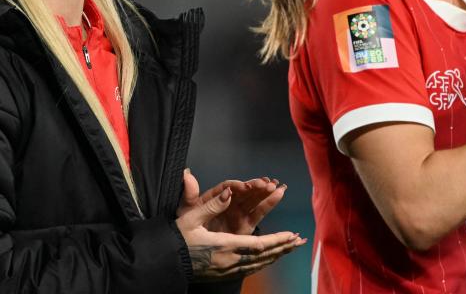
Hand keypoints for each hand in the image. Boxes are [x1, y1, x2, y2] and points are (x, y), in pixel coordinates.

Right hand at [175, 171, 304, 280]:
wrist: (166, 262)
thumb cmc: (177, 238)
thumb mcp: (190, 217)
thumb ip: (212, 204)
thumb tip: (229, 190)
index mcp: (224, 245)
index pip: (258, 244)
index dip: (276, 241)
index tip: (291, 235)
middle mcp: (229, 260)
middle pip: (263, 256)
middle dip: (282, 248)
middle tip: (299, 242)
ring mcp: (227, 270)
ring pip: (258, 264)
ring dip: (275, 256)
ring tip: (289, 249)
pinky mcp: (223, 274)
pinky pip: (249, 269)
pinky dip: (262, 263)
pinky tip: (268, 259)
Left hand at [177, 169, 286, 234]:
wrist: (195, 248)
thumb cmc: (188, 227)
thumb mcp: (187, 210)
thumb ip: (189, 193)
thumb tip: (186, 174)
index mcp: (215, 196)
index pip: (227, 187)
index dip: (236, 186)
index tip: (244, 185)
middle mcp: (229, 201)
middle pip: (244, 191)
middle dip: (256, 186)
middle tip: (267, 183)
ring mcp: (239, 212)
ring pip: (254, 199)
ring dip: (266, 192)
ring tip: (277, 186)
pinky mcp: (247, 223)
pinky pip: (259, 211)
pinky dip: (270, 202)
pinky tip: (280, 194)